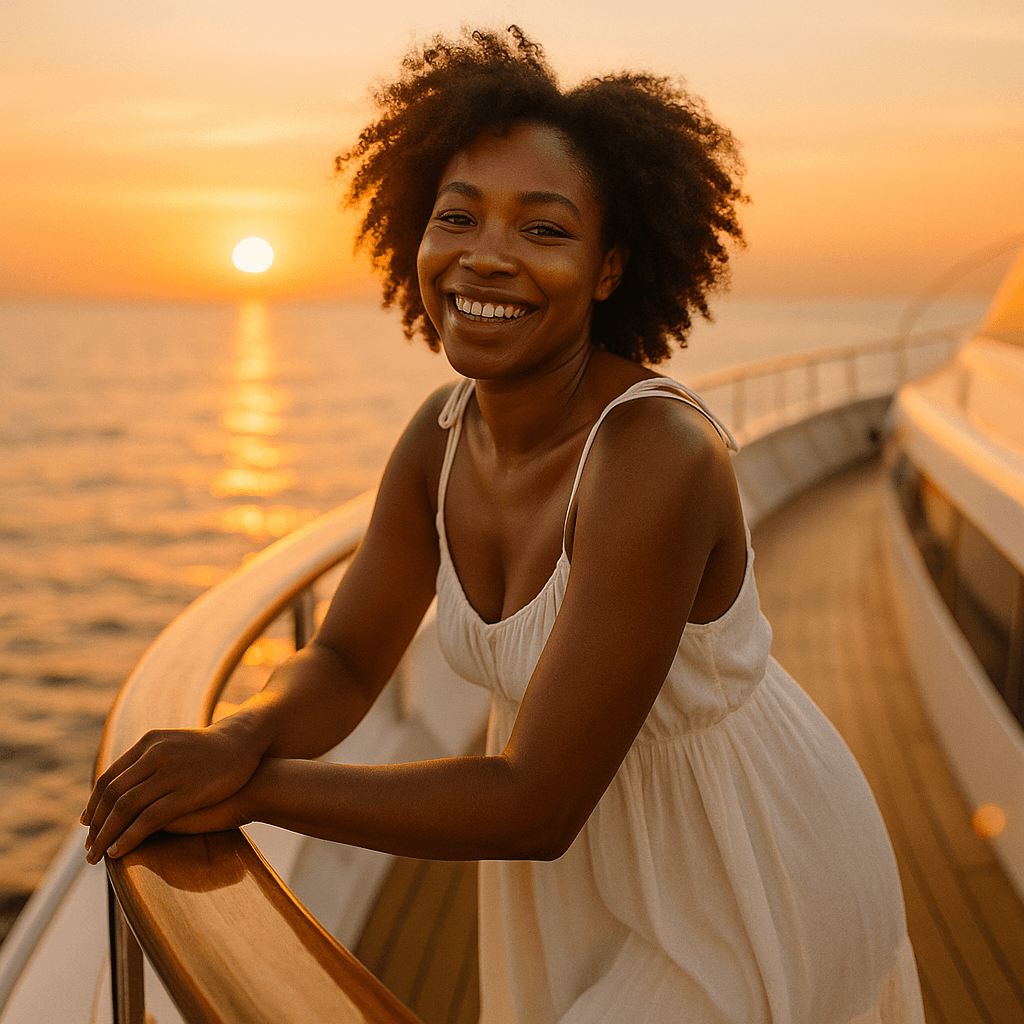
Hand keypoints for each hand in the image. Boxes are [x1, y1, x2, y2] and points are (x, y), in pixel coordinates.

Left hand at [82, 725, 262, 862]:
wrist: (249, 750)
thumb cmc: (214, 755)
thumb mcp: (177, 747)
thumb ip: (152, 762)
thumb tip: (127, 787)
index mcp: (151, 743)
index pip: (109, 777)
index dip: (94, 803)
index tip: (87, 823)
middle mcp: (156, 754)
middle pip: (112, 794)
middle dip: (96, 824)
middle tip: (88, 845)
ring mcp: (171, 773)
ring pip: (124, 808)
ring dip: (105, 835)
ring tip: (97, 855)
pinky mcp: (186, 793)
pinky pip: (147, 820)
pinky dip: (127, 837)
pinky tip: (118, 851)